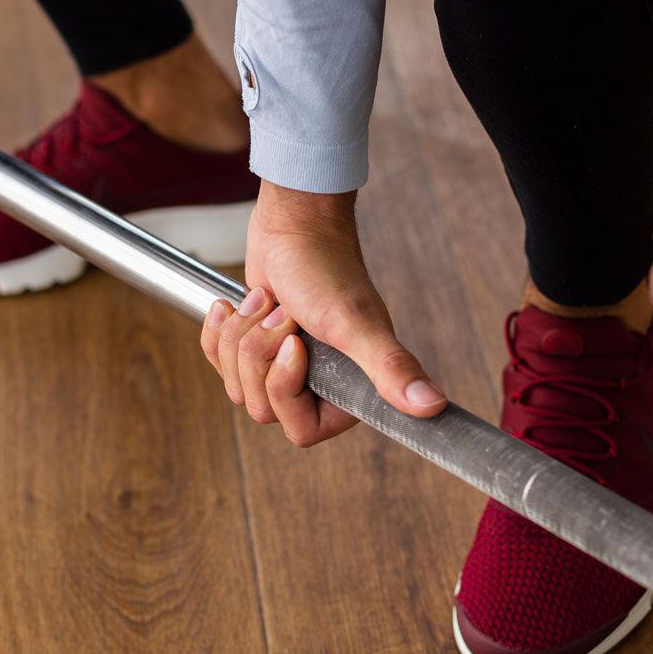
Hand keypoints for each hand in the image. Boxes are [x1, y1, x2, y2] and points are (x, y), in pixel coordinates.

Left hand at [200, 183, 446, 446]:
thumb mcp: (355, 323)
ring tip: (268, 303)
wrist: (292, 224)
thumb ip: (390, 369)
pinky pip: (219, 364)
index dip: (287, 388)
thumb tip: (433, 407)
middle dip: (260, 354)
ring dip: (241, 337)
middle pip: (261, 406)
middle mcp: (316, 384)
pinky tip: (237, 303)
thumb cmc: (326, 268)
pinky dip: (221, 331)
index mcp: (348, 389)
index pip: (301, 429)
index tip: (296, 345)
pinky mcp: (254, 348)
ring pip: (237, 385)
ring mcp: (282, 367)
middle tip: (284, 315)